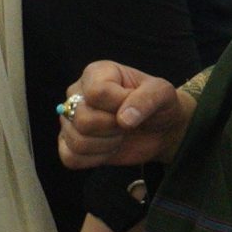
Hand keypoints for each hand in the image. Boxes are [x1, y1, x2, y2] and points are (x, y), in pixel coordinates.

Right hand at [57, 61, 194, 170]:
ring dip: (108, 144)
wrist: (161, 130)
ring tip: (120, 134)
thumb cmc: (159, 105)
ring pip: (77, 140)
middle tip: (129, 123)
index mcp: (97, 73)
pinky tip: (110, 148)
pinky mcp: (69, 143)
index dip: (120, 105)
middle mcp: (77, 93)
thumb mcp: (163, 93)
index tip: (135, 105)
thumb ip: (147, 98)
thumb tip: (124, 119)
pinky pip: (71, 158)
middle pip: (83, 119)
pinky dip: (96, 159)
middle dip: (114, 127)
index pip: (97, 93)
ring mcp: (69, 119)